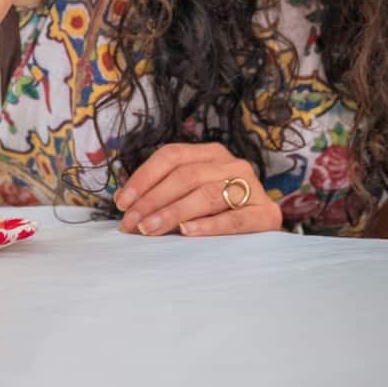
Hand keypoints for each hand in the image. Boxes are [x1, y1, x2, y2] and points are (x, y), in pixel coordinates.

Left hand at [114, 143, 282, 236]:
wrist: (265, 232)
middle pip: (185, 176)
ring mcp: (252, 187)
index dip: (143, 178)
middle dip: (152, 200)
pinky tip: (187, 232)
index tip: (121, 202)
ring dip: (173, 212)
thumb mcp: (191, 195)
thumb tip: (125, 203)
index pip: (171, 156)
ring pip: (206, 195)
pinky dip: (208, 225)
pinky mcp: (266, 214)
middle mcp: (232, 164)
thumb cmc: (219, 212)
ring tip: (149, 229)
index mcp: (211, 153)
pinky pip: (234, 218)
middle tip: (130, 223)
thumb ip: (164, 193)